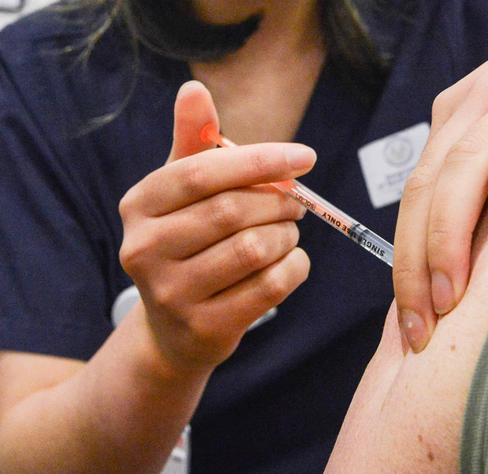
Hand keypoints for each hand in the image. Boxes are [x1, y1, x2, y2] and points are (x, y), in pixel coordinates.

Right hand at [118, 81, 314, 370]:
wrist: (175, 329)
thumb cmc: (188, 243)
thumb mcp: (184, 194)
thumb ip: (193, 142)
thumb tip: (194, 88)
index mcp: (139, 205)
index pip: (202, 172)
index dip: (260, 160)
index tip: (306, 157)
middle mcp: (143, 250)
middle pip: (233, 211)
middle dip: (279, 202)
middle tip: (296, 203)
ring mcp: (170, 295)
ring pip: (255, 249)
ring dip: (287, 236)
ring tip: (288, 233)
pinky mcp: (204, 328)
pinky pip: (270, 287)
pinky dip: (294, 268)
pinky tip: (291, 262)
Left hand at [393, 0, 487, 351]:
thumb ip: (473, 177)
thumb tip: (446, 256)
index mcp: (454, 116)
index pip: (413, 193)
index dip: (403, 257)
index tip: (408, 314)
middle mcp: (476, 104)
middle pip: (428, 187)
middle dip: (417, 260)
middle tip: (421, 321)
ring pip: (466, 169)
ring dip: (451, 237)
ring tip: (450, 295)